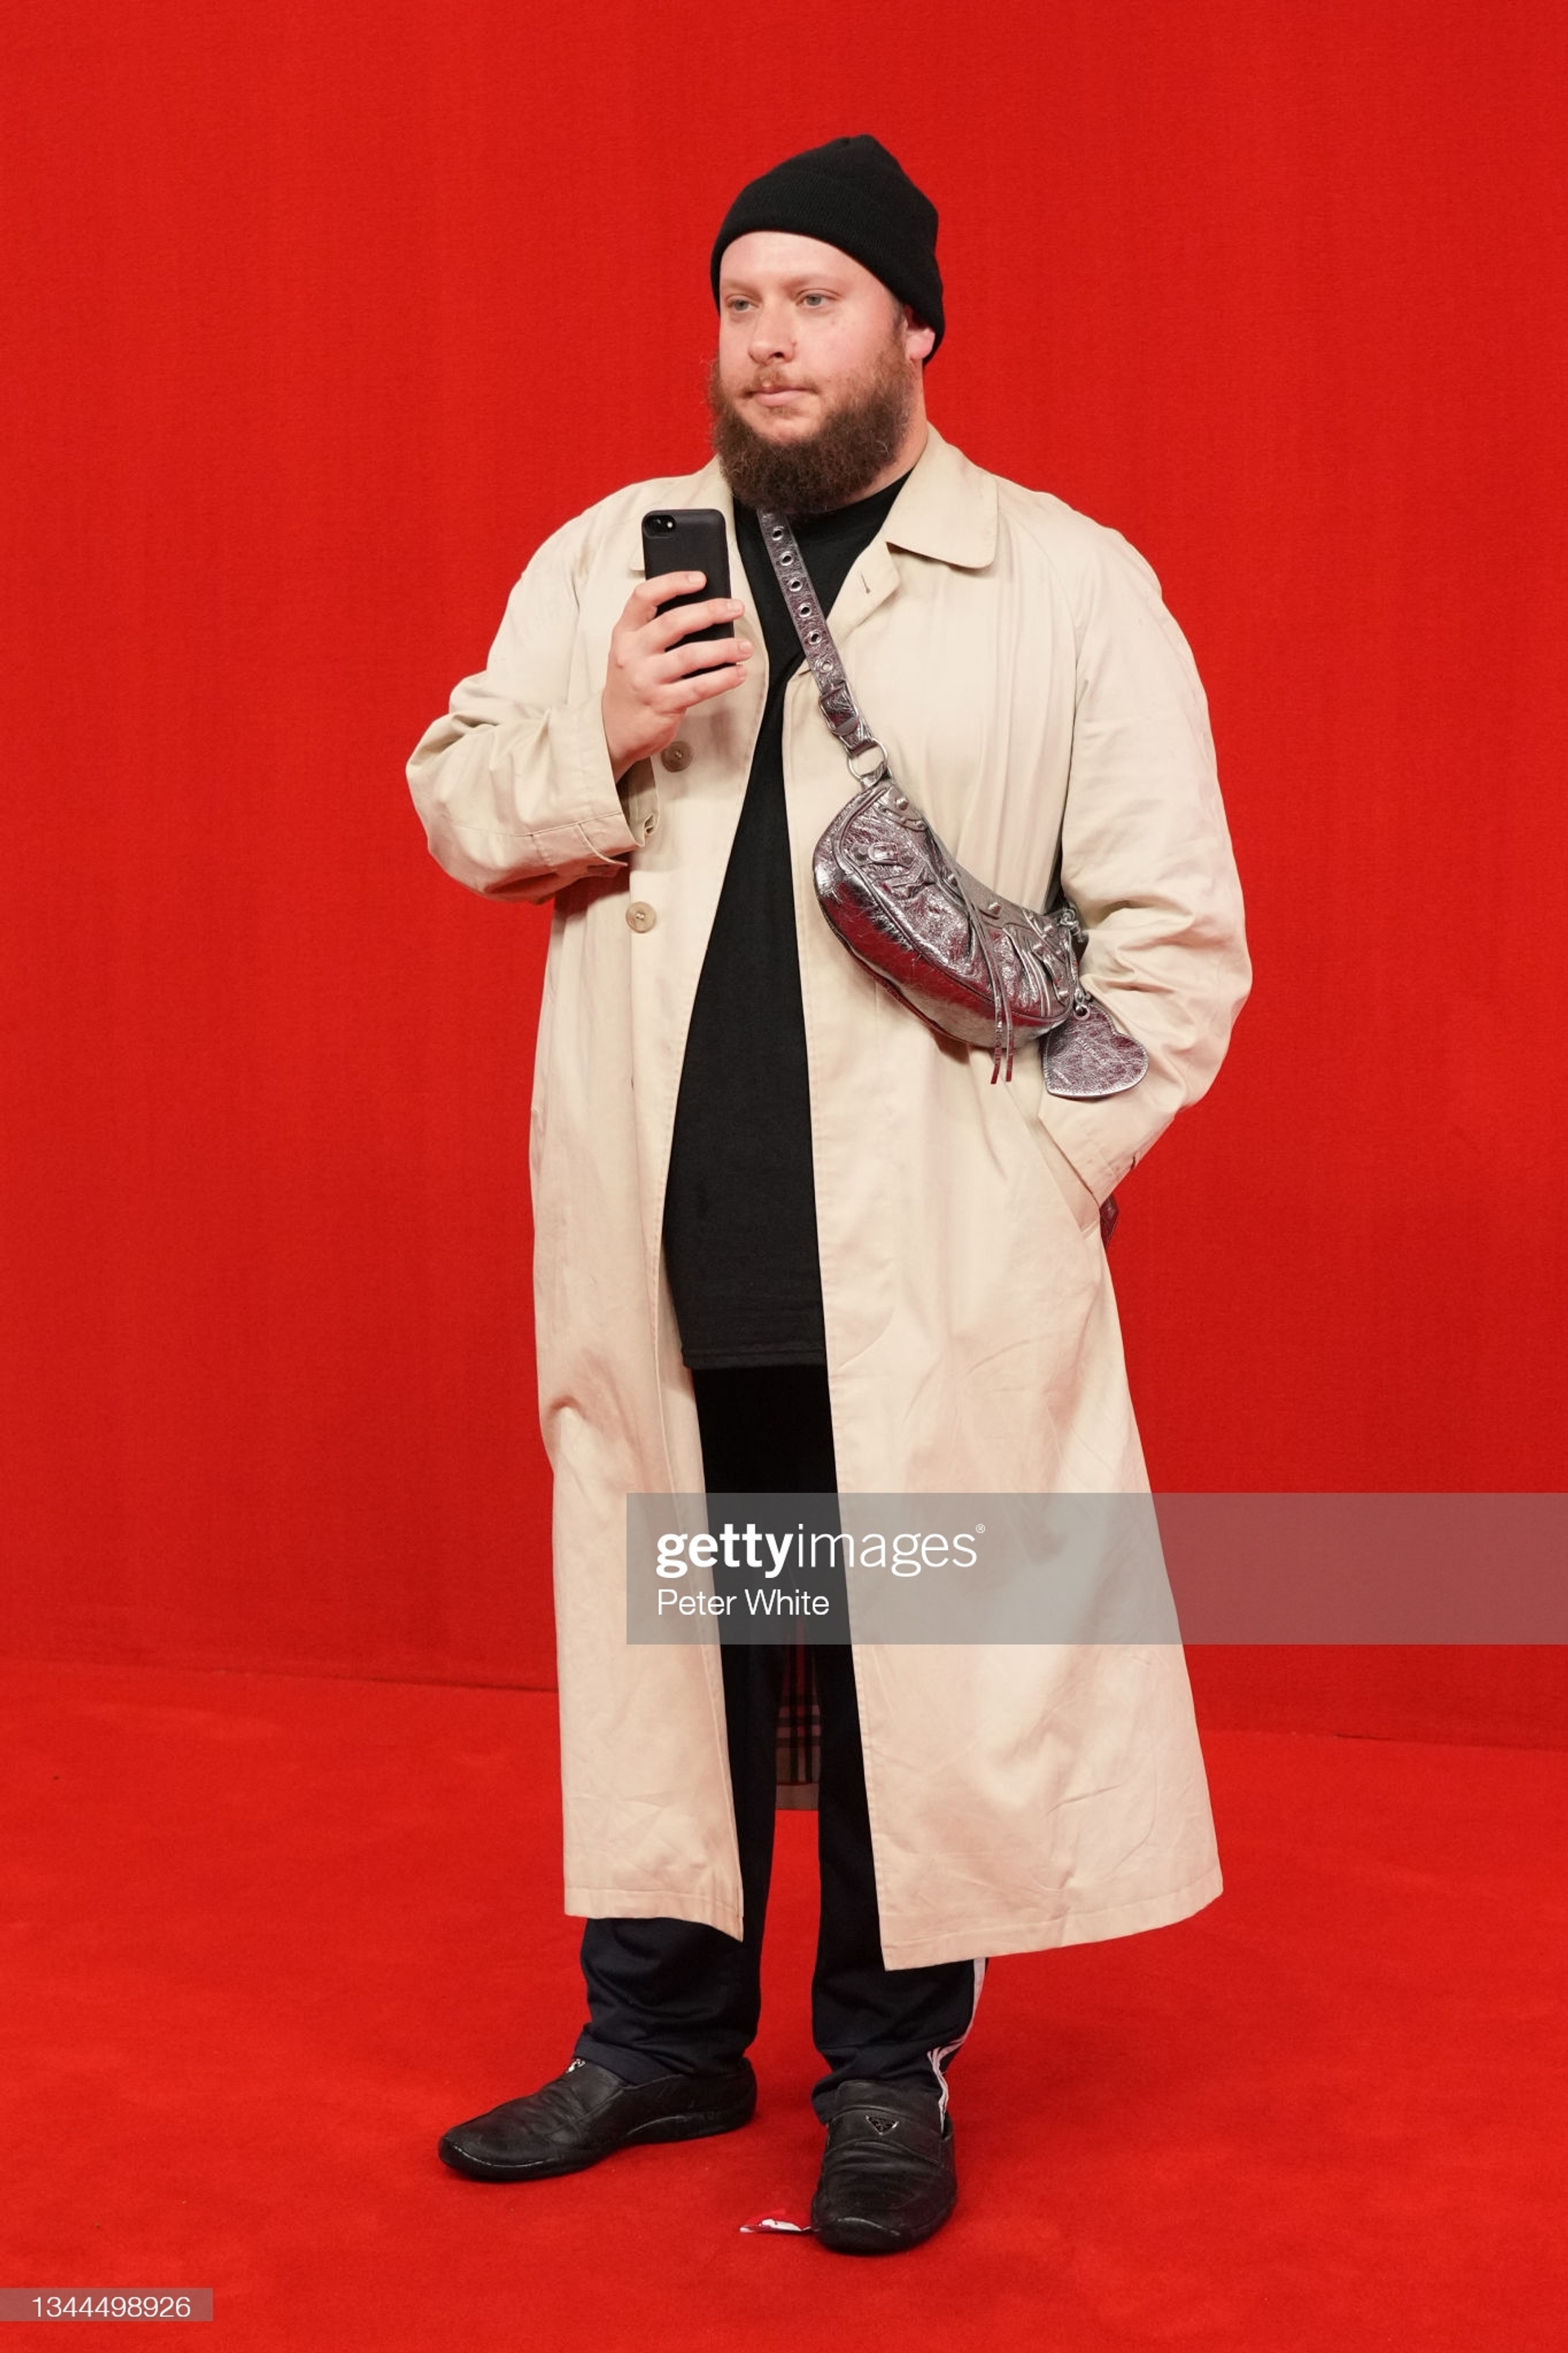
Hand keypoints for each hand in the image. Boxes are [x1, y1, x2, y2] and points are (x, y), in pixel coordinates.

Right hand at [601, 575, 753, 775]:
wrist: (613, 730)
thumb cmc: (629, 688)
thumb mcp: (631, 652)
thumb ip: (655, 631)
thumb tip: (702, 613)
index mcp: (625, 634)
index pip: (645, 597)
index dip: (673, 582)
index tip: (700, 579)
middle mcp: (633, 654)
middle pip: (674, 622)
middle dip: (711, 611)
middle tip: (734, 609)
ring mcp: (647, 679)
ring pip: (691, 655)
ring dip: (724, 648)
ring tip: (743, 647)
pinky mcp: (663, 704)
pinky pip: (699, 687)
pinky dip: (723, 678)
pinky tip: (736, 673)